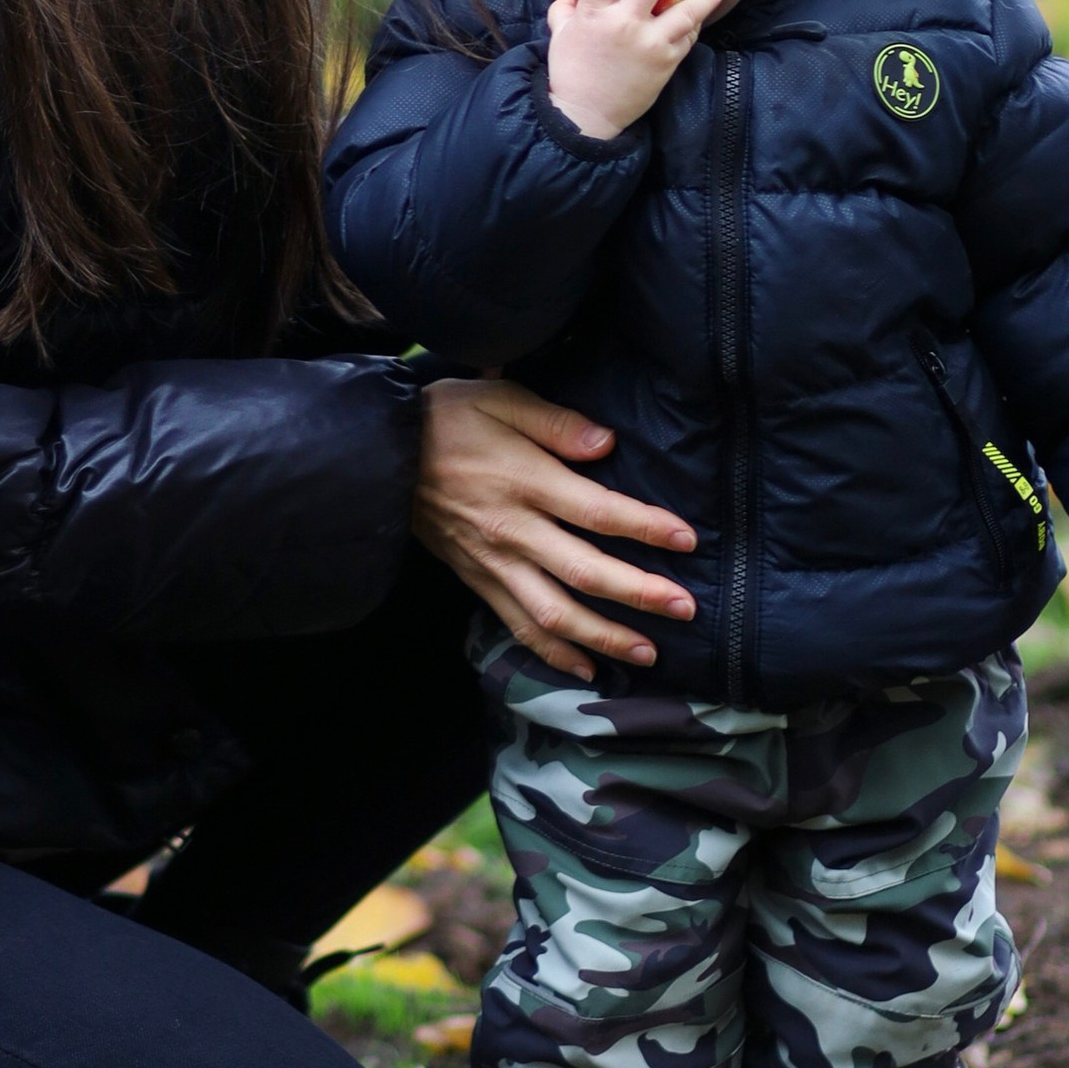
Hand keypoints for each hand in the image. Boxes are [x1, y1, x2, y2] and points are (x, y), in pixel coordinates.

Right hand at [413, 373, 695, 680]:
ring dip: (604, 637)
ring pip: (554, 613)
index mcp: (526, 481)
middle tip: (685, 609)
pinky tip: (586, 669)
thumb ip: (557, 422)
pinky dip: (553, 652)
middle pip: (585, 573)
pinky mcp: (477, 581)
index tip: (687, 539)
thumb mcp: (502, 398)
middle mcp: (513, 530)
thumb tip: (607, 444)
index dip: (646, 527)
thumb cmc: (449, 418)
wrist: (381, 453)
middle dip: (639, 595)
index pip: (598, 511)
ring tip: (648, 653)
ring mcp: (493, 563)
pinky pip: (518, 626)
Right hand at [545, 0, 720, 140]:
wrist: (586, 116)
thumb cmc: (570, 73)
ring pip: (683, 11)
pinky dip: (694, 25)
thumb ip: (566, 6)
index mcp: (593, 13)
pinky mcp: (665, 62)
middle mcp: (623, 24)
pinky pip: (686, 37)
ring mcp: (648, 43)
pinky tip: (700, 16)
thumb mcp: (560, 35)